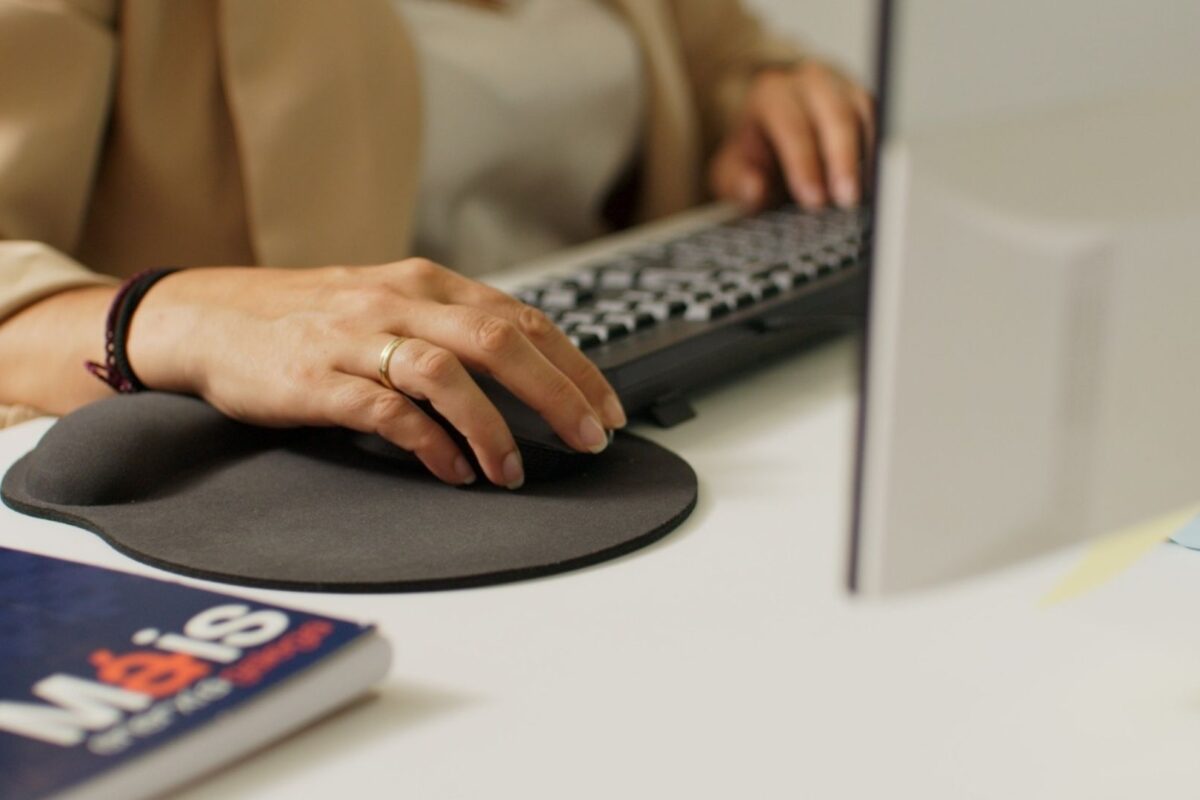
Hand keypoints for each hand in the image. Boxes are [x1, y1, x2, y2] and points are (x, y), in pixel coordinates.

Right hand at [127, 260, 626, 488]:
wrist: (210, 318)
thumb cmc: (309, 319)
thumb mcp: (389, 304)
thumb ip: (449, 327)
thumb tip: (527, 368)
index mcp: (426, 281)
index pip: (522, 318)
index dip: (575, 365)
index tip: (607, 408)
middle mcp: (399, 300)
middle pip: (500, 339)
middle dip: (558, 392)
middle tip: (591, 438)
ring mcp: (357, 337)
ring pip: (448, 373)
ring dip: (492, 428)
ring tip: (513, 473)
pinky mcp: (319, 378)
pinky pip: (389, 411)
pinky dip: (430, 443)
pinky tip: (453, 471)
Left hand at [709, 60, 875, 211]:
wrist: (772, 123)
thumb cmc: (754, 150)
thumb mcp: (732, 167)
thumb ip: (737, 180)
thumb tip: (753, 189)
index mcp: (772, 92)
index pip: (793, 127)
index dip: (804, 165)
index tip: (813, 199)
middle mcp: (810, 81)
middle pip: (836, 116)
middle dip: (843, 161)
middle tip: (847, 200)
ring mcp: (842, 86)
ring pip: (864, 115)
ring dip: (867, 158)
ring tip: (864, 198)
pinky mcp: (864, 101)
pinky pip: (878, 123)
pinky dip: (876, 154)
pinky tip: (872, 185)